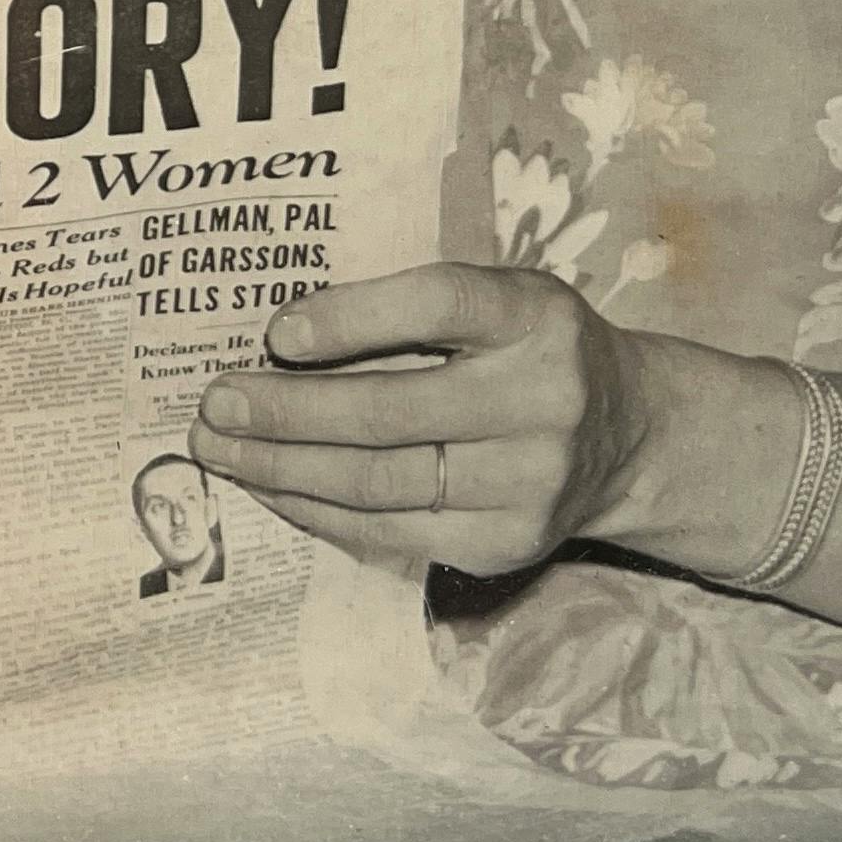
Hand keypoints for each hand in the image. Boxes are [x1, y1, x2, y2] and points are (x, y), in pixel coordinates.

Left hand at [189, 264, 652, 575]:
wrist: (628, 436)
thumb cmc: (523, 345)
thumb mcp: (490, 297)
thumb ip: (403, 307)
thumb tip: (277, 341)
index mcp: (532, 316)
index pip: (436, 306)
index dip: (351, 319)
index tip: (275, 333)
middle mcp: (542, 400)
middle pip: (392, 412)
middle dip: (287, 411)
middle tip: (214, 404)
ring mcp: (530, 484)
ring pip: (380, 483)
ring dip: (283, 468)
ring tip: (219, 449)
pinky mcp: (507, 544)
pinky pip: (390, 531)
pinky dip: (317, 510)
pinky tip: (269, 486)